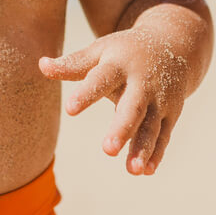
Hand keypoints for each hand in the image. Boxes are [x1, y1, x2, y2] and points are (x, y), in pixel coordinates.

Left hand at [39, 26, 195, 175]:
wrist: (174, 43)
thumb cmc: (124, 51)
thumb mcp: (100, 51)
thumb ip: (73, 64)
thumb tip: (41, 65)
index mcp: (120, 64)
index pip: (100, 79)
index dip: (86, 94)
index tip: (69, 109)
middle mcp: (142, 83)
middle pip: (132, 107)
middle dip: (122, 129)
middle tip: (107, 149)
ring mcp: (159, 99)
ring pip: (151, 126)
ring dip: (143, 148)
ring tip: (132, 170)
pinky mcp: (171, 113)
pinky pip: (163, 135)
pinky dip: (156, 153)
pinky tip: (146, 171)